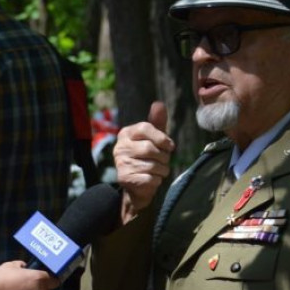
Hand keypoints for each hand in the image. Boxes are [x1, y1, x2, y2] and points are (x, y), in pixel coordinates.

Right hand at [115, 101, 173, 219]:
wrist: (138, 185)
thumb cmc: (148, 157)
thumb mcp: (154, 138)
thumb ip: (157, 122)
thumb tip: (158, 103)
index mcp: (126, 134)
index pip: (144, 128)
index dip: (161, 137)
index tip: (169, 146)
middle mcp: (120, 147)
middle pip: (150, 148)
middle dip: (164, 156)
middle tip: (163, 160)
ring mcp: (121, 163)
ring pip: (153, 165)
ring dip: (162, 169)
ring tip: (157, 170)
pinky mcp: (125, 178)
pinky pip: (151, 178)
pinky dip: (157, 180)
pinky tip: (152, 179)